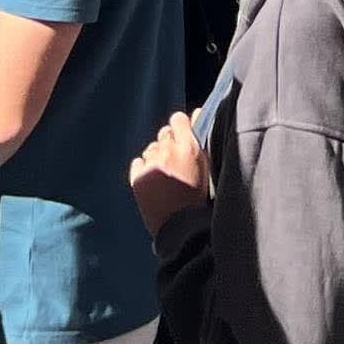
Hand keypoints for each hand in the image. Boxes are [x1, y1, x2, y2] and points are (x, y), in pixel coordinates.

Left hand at [129, 112, 209, 231]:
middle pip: (164, 133)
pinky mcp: (137, 176)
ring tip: (166, 177)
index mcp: (188, 148)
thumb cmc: (198, 200)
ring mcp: (151, 163)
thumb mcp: (205, 167)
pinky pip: (138, 162)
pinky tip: (153, 182)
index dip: (180, 127)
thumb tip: (196, 112)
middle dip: (169, 144)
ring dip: (157, 157)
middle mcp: (167, 151)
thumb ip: (199, 139)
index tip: (183, 137)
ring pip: (151, 149)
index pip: (178, 119)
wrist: (181, 230)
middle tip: (176, 162)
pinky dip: (144, 169)